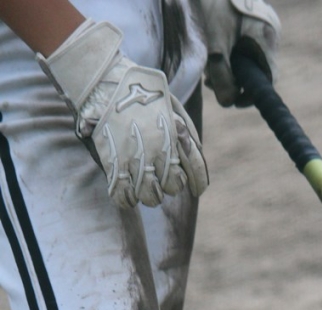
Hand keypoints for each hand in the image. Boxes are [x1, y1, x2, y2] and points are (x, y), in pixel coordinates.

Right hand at [38, 19, 208, 208]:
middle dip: (169, 186)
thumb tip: (198, 151)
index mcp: (175, 132)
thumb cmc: (138, 89)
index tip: (197, 190)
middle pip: (173, 186)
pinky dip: (125, 200)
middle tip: (160, 180)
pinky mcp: (114, 160)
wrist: (102, 77)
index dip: (198, 182)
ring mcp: (136, 155)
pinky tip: (126, 197)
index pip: (196, 167)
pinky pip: (123, 194)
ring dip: (149, 196)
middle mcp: (159, 147)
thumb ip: (186, 127)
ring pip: (150, 195)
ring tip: (143, 189)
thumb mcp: (171, 102)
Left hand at [199, 0, 280, 106]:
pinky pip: (248, 45)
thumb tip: (228, 103)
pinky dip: (233, 54)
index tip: (233, 100)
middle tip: (211, 82)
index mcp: (266, 37)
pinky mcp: (256, 19)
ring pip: (251, 58)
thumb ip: (221, 76)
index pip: (268, 79)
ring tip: (209, 68)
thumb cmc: (213, 7)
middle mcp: (271, 31)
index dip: (251, 95)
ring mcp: (265, 23)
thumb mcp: (214, 46)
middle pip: (258, 69)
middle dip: (235, 80)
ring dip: (231, 68)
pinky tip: (216, 52)